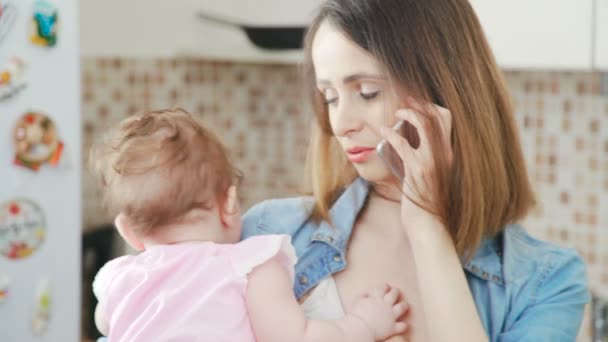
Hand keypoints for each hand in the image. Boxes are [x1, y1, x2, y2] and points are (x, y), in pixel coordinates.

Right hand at [349, 284, 408, 340]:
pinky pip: (402, 326)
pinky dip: (404, 325)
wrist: (360, 329)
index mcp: (376, 298)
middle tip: (396, 291)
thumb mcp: (357, 301)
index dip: (385, 286)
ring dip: (404, 305)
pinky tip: (404, 324)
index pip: (383, 287)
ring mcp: (391, 316)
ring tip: (405, 304)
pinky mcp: (392, 327)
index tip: (386, 286)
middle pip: (394, 294)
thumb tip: (366, 294)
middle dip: (396, 291)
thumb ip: (363, 296)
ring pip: (402, 307)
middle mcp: (386, 305)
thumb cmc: (356, 316)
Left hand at [380, 97, 452, 221]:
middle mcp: (445, 155)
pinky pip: (404, 144)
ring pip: (425, 124)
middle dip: (422, 103)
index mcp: (449, 155)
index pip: (447, 120)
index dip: (432, 107)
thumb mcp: (430, 177)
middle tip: (406, 100)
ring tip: (396, 112)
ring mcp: (433, 162)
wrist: (429, 225)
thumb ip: (425, 160)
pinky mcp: (418, 170)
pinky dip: (391, 133)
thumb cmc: (426, 202)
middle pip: (440, 116)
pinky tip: (383, 131)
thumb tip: (409, 145)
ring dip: (408, 112)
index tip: (416, 103)